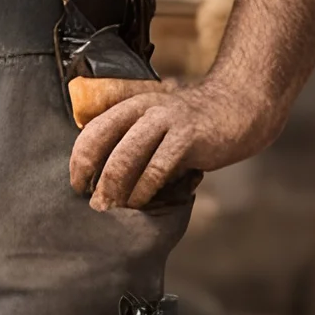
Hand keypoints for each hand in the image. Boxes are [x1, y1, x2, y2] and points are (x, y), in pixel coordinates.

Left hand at [69, 71, 281, 211]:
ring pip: (126, 157)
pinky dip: (144, 189)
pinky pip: (157, 167)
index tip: (78, 185)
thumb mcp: (157, 128)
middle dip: (93, 178)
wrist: (237, 109)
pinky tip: (140, 202)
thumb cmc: (193, 128)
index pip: (92, 130)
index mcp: (131, 106)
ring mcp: (166, 121)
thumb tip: (103, 182)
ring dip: (114, 187)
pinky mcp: (188, 136)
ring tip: (111, 208)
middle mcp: (144, 109)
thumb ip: (133, 145)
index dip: (79, 160)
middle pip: (103, 143)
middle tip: (94, 204)